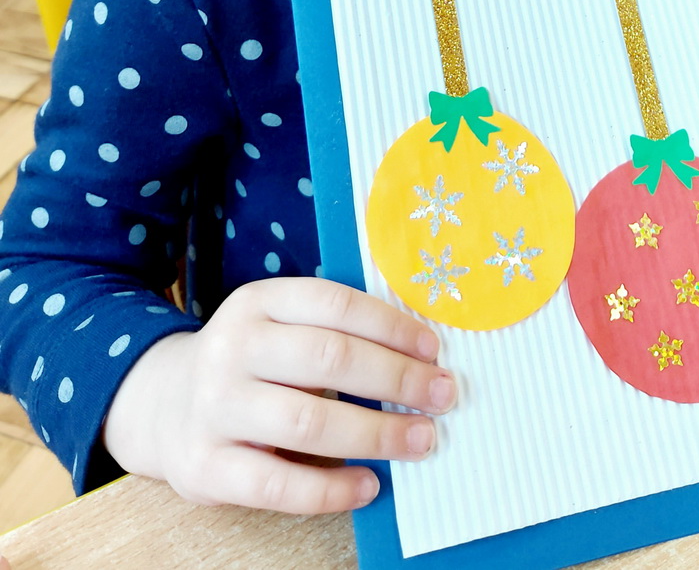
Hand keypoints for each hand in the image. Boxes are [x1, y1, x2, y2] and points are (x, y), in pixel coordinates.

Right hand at [103, 278, 455, 514]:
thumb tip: (418, 356)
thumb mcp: (277, 325)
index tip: (434, 350)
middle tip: (443, 396)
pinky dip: (331, 488)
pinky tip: (368, 484)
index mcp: (258, 302)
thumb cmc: (249, 363)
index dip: (391, 326)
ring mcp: (215, 408)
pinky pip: (278, 484)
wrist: (162, 405)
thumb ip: (332, 331)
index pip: (335, 304)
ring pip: (308, 422)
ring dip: (376, 434)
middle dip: (396, 379)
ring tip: (421, 439)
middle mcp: (232, 348)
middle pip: (328, 359)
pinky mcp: (205, 467)